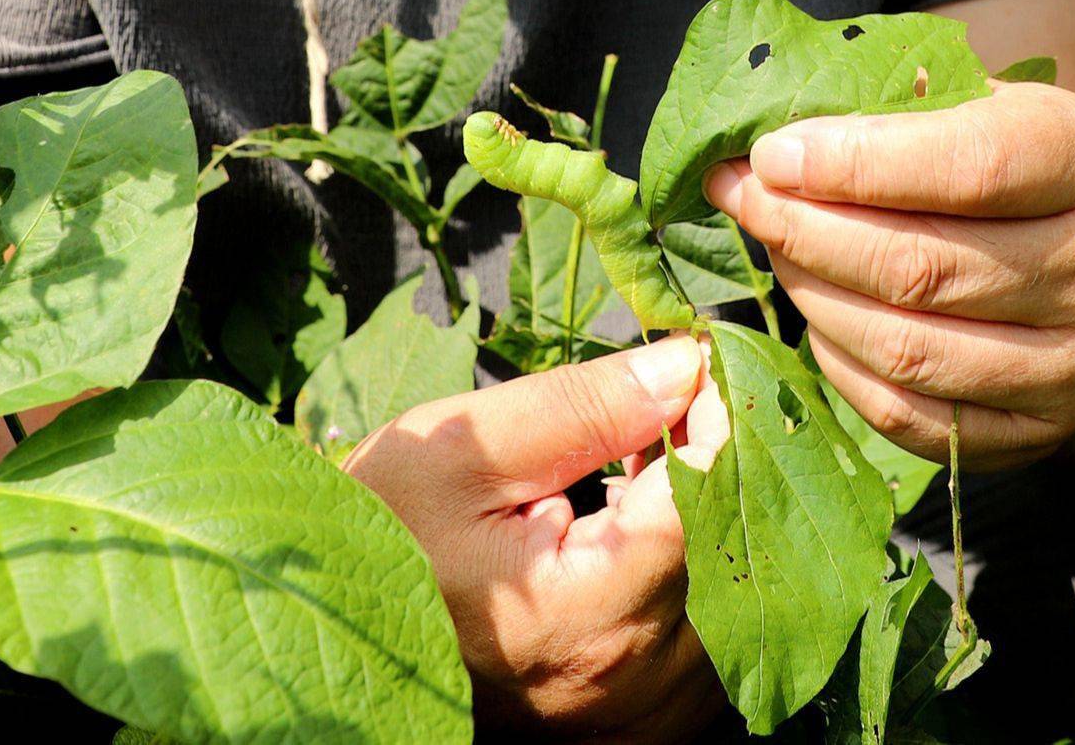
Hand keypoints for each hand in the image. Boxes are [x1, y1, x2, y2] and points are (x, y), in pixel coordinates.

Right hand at [347, 334, 729, 740]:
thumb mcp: (460, 450)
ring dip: (717, 529)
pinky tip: (649, 543)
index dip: (715, 417)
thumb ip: (582, 408)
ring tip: (651, 475)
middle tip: (676, 411)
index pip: (705, 498)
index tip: (697, 366)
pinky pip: (716, 655)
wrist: (334, 633)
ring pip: (741, 608)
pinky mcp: (636, 731)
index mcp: (586, 611)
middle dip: (722, 469)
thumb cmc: (380, 537)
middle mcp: (629, 680)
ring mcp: (637, 717)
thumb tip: (683, 365)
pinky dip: (703, 589)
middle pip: (739, 555)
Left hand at [703, 79, 1074, 466]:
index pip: (968, 167)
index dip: (855, 164)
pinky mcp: (1037, 433)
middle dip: (806, 230)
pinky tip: (817, 314)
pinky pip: (906, 415)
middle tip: (743, 197)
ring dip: (813, 296)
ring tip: (776, 249)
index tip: (771, 152)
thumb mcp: (980, 104)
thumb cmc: (1019, 168)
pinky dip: (840, 364)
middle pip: (921, 266)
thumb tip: (782, 135)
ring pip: (906, 349)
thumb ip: (895, 107)